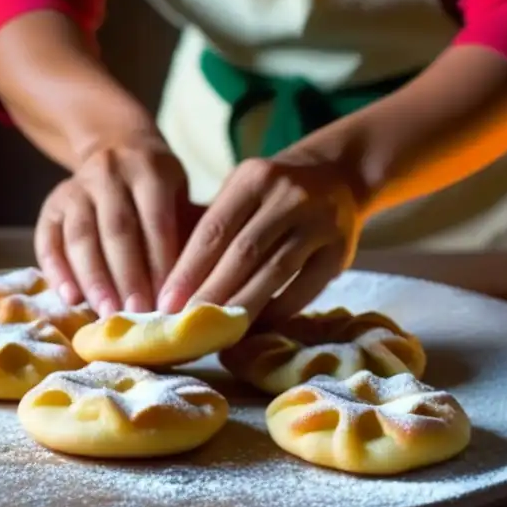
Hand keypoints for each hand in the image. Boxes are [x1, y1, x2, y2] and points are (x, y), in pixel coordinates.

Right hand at [36, 139, 196, 315]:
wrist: (116, 148)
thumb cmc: (160, 189)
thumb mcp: (180, 196)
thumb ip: (186, 232)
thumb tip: (195, 286)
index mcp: (149, 170)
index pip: (156, 221)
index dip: (160, 263)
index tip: (166, 302)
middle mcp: (109, 173)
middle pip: (117, 229)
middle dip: (127, 275)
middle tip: (136, 313)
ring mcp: (76, 187)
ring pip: (81, 235)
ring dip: (93, 278)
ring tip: (105, 312)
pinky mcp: (51, 204)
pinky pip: (48, 239)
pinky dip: (57, 270)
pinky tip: (70, 298)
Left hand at [157, 155, 360, 324]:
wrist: (336, 176)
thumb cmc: (270, 194)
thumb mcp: (241, 192)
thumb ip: (214, 229)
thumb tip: (175, 287)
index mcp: (254, 177)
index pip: (214, 229)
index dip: (189, 270)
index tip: (165, 303)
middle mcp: (289, 195)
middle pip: (244, 253)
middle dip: (211, 293)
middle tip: (186, 324)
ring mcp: (320, 222)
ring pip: (275, 271)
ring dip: (242, 305)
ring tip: (216, 331)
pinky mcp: (341, 251)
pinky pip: (306, 288)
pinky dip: (278, 310)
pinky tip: (255, 325)